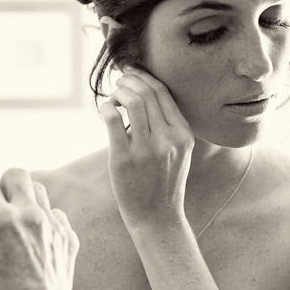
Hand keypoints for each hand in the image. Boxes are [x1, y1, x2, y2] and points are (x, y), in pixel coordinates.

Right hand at [0, 169, 78, 289]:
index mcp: (4, 221)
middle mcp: (32, 216)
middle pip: (15, 174)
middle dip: (0, 186)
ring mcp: (54, 225)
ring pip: (39, 190)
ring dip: (23, 199)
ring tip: (14, 221)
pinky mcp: (68, 236)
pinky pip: (54, 214)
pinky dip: (41, 220)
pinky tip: (33, 239)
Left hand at [98, 67, 193, 228]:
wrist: (157, 217)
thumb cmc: (164, 182)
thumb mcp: (179, 152)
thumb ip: (169, 126)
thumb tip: (144, 95)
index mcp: (183, 134)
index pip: (163, 93)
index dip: (145, 77)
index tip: (132, 72)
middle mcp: (168, 139)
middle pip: (147, 93)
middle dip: (130, 81)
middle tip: (119, 81)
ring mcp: (147, 149)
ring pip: (132, 102)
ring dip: (119, 92)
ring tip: (114, 96)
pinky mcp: (124, 159)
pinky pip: (113, 120)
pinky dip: (107, 108)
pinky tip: (105, 110)